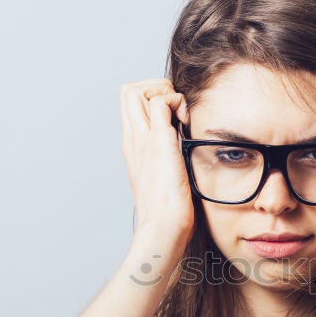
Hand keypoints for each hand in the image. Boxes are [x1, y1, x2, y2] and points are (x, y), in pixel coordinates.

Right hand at [120, 78, 194, 241]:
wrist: (163, 229)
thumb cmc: (169, 212)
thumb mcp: (167, 178)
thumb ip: (170, 160)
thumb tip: (186, 150)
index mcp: (134, 148)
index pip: (131, 106)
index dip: (152, 99)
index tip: (175, 118)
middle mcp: (133, 140)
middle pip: (127, 91)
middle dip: (154, 88)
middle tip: (177, 111)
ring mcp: (142, 140)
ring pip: (136, 89)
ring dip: (163, 92)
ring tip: (181, 116)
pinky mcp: (158, 142)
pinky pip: (161, 100)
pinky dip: (177, 101)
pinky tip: (188, 123)